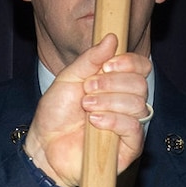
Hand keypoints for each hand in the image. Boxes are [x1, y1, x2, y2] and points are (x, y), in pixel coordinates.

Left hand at [24, 36, 151, 186]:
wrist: (44, 146)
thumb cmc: (56, 114)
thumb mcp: (69, 78)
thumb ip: (90, 59)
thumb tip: (112, 39)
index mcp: (116, 84)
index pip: (141, 67)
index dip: (129, 62)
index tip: (107, 65)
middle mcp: (126, 103)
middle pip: (140, 84)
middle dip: (112, 83)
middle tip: (88, 89)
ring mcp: (129, 125)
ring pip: (138, 104)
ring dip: (109, 101)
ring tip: (86, 106)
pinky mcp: (129, 147)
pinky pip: (135, 128)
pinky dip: (114, 121)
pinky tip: (95, 122)